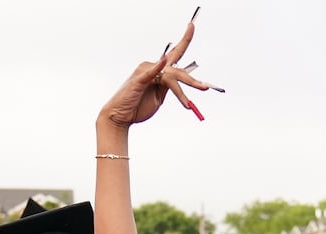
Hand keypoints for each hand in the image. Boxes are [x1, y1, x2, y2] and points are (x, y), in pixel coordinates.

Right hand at [97, 20, 211, 131]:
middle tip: (205, 88)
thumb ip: (169, 88)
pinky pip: (152, 72)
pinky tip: (164, 61)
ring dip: (181, 91)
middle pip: (177, 69)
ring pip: (170, 77)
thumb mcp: (159, 98)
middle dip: (192, 81)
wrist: (121, 117)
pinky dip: (158, 67)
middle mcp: (152, 67)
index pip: (175, 54)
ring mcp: (145, 71)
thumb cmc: (138, 107)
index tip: (192, 25)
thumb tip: (180, 84)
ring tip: (187, 104)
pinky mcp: (139, 78)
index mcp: (158, 71)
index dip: (184, 39)